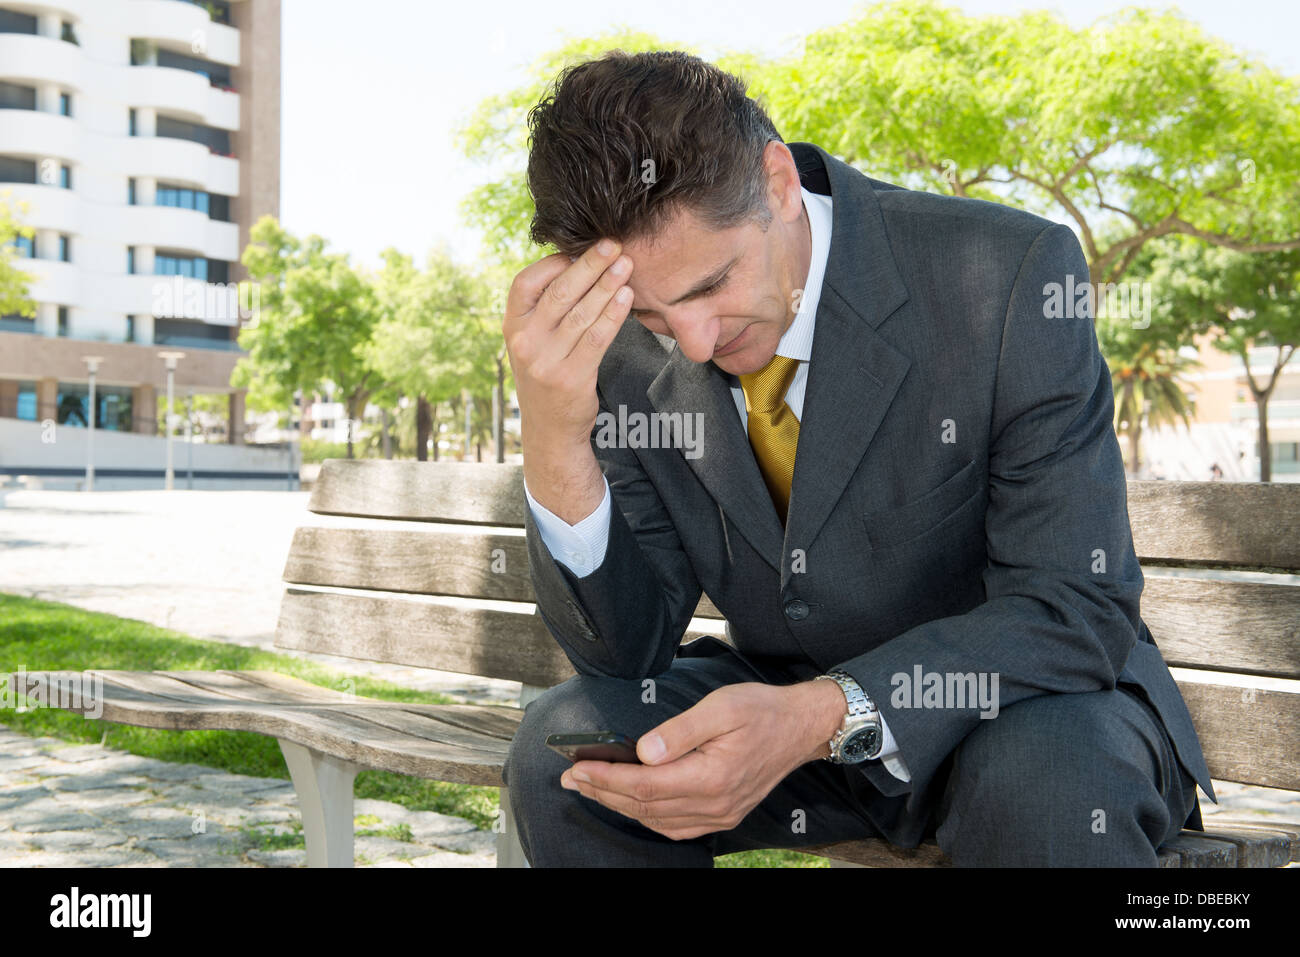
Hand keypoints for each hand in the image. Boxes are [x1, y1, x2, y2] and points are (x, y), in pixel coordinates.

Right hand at [504, 239, 634, 522]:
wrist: (550, 428)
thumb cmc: (547, 373)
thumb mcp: (532, 341)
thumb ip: (544, 309)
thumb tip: (576, 261)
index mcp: (512, 326)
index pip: (525, 282)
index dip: (554, 262)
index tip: (580, 247)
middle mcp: (525, 341)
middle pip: (559, 293)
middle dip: (589, 265)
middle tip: (613, 244)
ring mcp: (546, 361)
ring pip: (581, 313)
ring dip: (607, 285)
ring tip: (626, 265)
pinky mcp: (571, 377)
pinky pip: (597, 338)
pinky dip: (614, 314)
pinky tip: (627, 297)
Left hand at [559, 679, 844, 840]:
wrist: (802, 727)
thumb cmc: (762, 710)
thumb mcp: (721, 707)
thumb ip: (679, 730)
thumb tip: (643, 751)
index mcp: (712, 777)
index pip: (645, 785)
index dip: (607, 778)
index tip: (578, 767)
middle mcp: (714, 803)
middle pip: (645, 806)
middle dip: (602, 792)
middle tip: (570, 779)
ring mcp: (720, 814)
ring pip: (657, 820)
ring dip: (620, 805)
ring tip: (591, 788)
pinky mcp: (723, 814)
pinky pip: (676, 827)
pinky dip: (648, 817)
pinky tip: (631, 804)